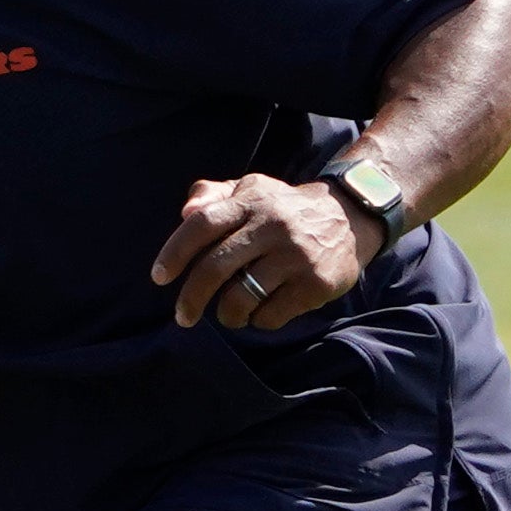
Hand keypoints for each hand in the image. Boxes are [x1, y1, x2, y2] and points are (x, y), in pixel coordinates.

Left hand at [151, 173, 383, 330]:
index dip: (175, 252)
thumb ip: (213, 195)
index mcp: (251, 201)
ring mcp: (296, 255)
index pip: (202, 224)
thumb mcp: (251, 190)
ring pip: (241, 297)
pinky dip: (258, 320)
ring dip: (226, 314)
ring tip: (228, 314)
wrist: (351, 218)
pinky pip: (271, 314)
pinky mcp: (316, 283)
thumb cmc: (283, 209)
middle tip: (183, 316)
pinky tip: (262, 311)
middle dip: (192, 297)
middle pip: (215, 266)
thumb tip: (185, 212)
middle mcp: (273, 225)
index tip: (159, 278)